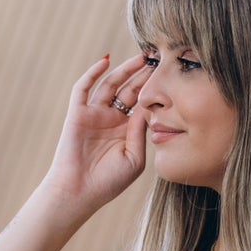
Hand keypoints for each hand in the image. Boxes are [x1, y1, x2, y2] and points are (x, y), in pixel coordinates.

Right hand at [42, 52, 152, 214]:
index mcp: (127, 130)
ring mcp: (94, 114)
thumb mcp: (135, 158)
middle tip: (161, 58)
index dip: (156, 89)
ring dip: (125, 69)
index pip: (144, 103)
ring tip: (142, 56)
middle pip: (130, 89)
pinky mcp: (77, 114)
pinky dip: (93, 72)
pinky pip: (83, 88)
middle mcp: (111, 119)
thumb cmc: (108, 182)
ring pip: (111, 84)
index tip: (172, 75)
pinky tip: (106, 60)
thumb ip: (141, 132)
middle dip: (144, 74)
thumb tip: (148, 107)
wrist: (78, 193)